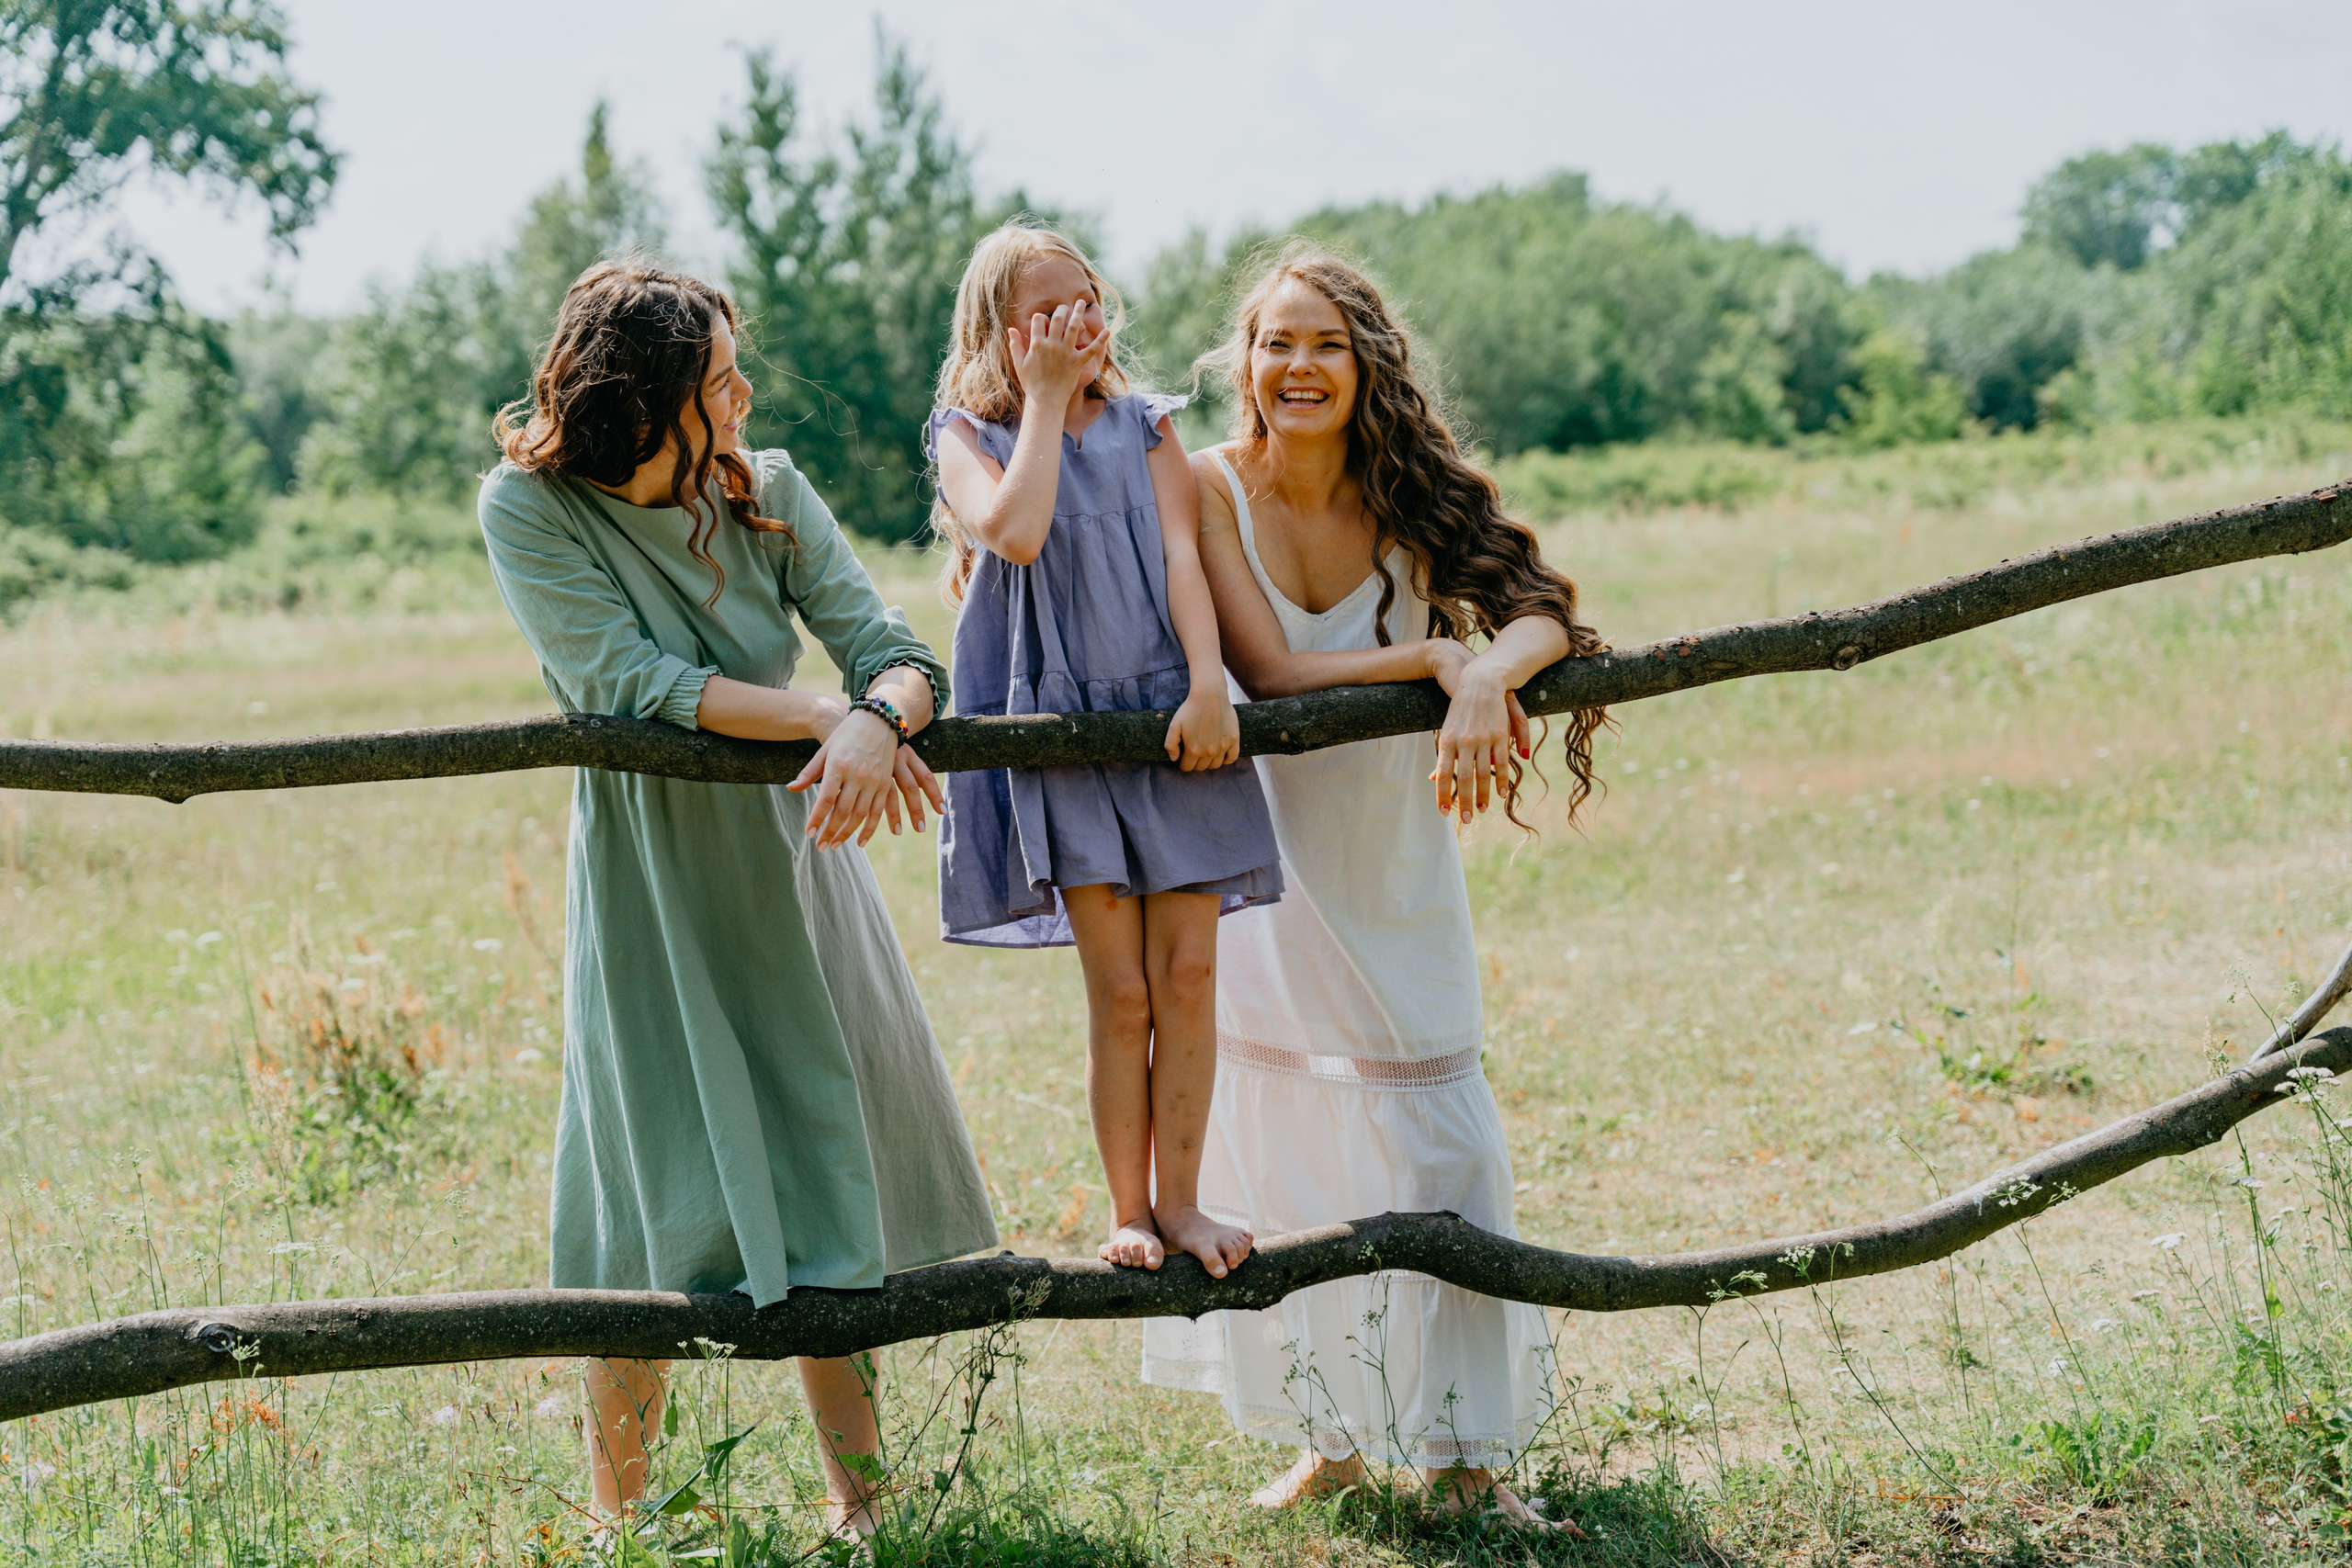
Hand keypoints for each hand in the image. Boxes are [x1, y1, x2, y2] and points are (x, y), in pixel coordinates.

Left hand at [789, 708, 904, 848]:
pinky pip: (878, 812)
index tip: (809, 833)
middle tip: (821, 847)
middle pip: (843, 811)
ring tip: (835, 845)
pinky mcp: (885, 784)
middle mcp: (857, 775)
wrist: (878, 721)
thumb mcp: (826, 750)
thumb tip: (791, 788)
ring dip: (847, 834)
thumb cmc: (846, 735)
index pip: (826, 798)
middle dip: (830, 832)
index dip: (817, 818)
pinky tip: (860, 841)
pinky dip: (870, 829)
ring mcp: (873, 780)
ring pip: (860, 815)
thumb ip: (809, 772)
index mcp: (838, 765)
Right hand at [1009, 302, 1112, 411]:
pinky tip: (1108, 331)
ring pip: (1074, 327)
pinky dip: (1100, 340)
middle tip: (1065, 306)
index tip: (1044, 320)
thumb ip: (1015, 345)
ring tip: (1082, 303)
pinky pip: (1091, 349)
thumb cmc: (1031, 384)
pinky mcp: (1077, 362)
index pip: (1039, 320)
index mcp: (1037, 344)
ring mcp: (1065, 353)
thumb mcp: (1019, 363)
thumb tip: (1011, 329)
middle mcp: (1052, 345)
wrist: (1045, 401)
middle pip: (1057, 318)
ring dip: (1078, 313)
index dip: (1041, 317)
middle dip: (1061, 309)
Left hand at [1165, 684, 1240, 772]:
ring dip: (1209, 762)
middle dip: (1195, 762)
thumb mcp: (1174, 725)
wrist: (1209, 695)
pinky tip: (1221, 754)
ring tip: (1206, 752)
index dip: (1183, 763)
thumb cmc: (1189, 709)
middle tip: (1194, 751)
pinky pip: (1232, 758)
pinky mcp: (1234, 739)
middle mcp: (1209, 751)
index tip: (1184, 756)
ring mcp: (1223, 746)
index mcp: (1193, 749)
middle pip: (1201, 767)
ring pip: (1215, 765)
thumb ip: (1170, 744)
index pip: (1187, 767)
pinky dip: (1226, 760)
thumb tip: (1174, 759)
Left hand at [1428, 644, 1530, 822]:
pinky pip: (1502, 762)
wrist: (1481, 682)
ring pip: (1483, 773)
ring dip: (1484, 795)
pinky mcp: (1500, 735)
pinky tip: (1502, 794)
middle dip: (1465, 802)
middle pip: (1464, 778)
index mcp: (1448, 741)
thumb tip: (1433, 778)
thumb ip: (1443, 756)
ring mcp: (1483, 738)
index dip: (1443, 794)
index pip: (1444, 773)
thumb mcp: (1447, 730)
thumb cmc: (1460, 709)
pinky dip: (1502, 780)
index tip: (1444, 812)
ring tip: (1484, 810)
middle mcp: (1464, 741)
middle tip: (1467, 819)